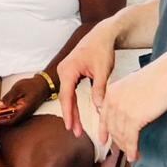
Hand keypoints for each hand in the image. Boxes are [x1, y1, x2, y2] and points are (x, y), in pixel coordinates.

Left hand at [0, 75, 49, 127]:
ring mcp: (20, 115)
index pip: (9, 120)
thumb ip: (8, 98)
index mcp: (22, 111)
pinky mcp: (18, 112)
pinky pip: (7, 118)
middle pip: (5, 124)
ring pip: (5, 122)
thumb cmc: (31, 85)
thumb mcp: (18, 89)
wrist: (42, 86)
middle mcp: (21, 115)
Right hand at [56, 20, 118, 138]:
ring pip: (67, 95)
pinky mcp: (70, 72)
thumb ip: (99, 89)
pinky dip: (74, 102)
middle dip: (70, 115)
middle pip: (65, 97)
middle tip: (75, 132)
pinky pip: (70, 90)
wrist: (103, 34)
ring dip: (72, 110)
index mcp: (68, 70)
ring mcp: (65, 71)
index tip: (70, 127)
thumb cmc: (102, 49)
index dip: (68, 113)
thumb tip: (99, 108)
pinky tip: (77, 112)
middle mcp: (63, 70)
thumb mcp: (102, 71)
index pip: (66, 96)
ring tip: (76, 127)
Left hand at [97, 49, 166, 160]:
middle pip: (111, 128)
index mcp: (112, 92)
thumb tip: (127, 113)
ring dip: (126, 147)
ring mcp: (123, 110)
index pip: (103, 116)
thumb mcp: (133, 86)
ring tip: (131, 155)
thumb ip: (125, 99)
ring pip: (120, 135)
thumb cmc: (157, 78)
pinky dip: (132, 149)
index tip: (104, 140)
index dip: (103, 130)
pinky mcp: (135, 119)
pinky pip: (130, 139)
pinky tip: (134, 156)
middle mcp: (113, 101)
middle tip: (123, 150)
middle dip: (117, 141)